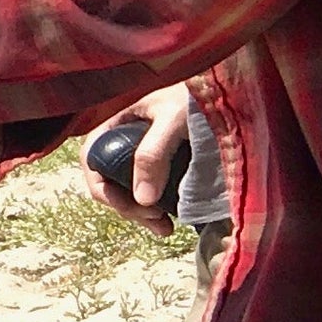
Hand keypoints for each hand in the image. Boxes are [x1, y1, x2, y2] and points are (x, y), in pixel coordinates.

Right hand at [90, 85, 197, 233]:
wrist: (229, 91)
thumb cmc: (197, 96)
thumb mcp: (172, 120)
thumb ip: (154, 154)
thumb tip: (142, 200)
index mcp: (117, 124)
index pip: (92, 159)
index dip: (102, 187)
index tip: (128, 205)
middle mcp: (125, 141)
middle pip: (110, 182)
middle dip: (128, 208)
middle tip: (156, 222)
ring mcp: (143, 156)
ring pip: (130, 191)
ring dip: (142, 215)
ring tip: (166, 229)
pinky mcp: (163, 166)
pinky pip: (150, 192)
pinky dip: (156, 210)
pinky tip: (169, 220)